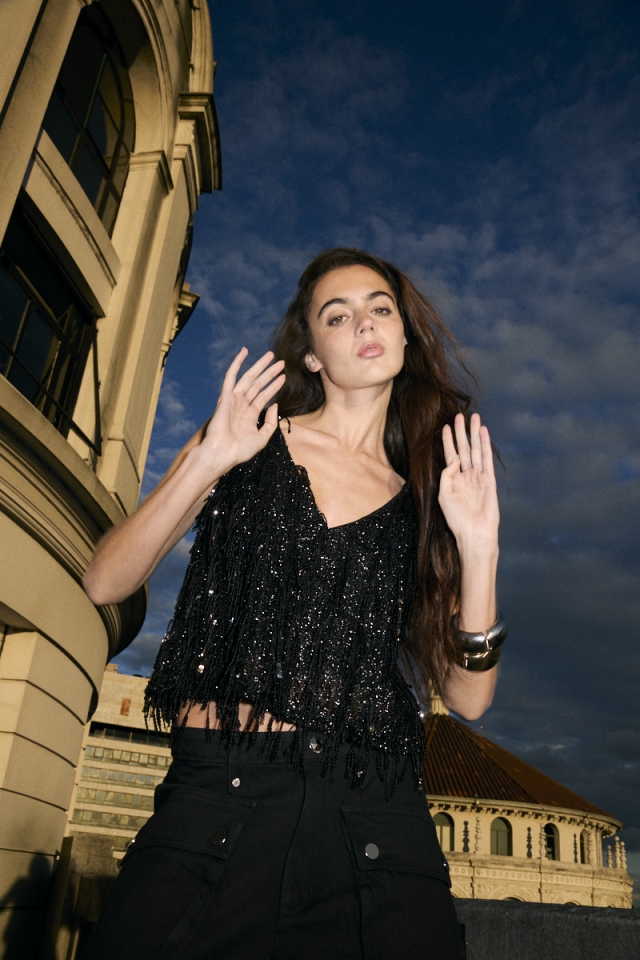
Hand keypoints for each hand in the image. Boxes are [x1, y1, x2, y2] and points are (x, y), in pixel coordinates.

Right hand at [198, 348, 285, 472]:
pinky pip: (231, 376)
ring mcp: (233, 400)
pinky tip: (244, 352)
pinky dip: (237, 363)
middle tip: (281, 362)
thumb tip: (275, 405)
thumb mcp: (262, 437)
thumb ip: (270, 422)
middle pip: (258, 384)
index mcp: (249, 415)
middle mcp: (241, 405)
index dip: (274, 386)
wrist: (222, 454)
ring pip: (249, 378)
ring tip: (271, 356)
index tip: (283, 377)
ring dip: (260, 366)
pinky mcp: (225, 396)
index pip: (264, 396)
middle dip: (270, 373)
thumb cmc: (240, 450)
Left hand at [439, 412, 498, 551]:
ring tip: (473, 417)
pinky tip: (484, 432)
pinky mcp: (489, 480)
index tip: (445, 426)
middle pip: (463, 448)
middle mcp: (466, 476)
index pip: (450, 455)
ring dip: (474, 433)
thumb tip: (455, 459)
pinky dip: (485, 444)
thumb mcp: (443, 495)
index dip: (448, 441)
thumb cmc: (456, 519)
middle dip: (462, 431)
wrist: (474, 533)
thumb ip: (447, 474)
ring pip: (475, 449)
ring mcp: (478, 477)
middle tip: (460, 415)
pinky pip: (486, 458)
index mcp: (453, 480)